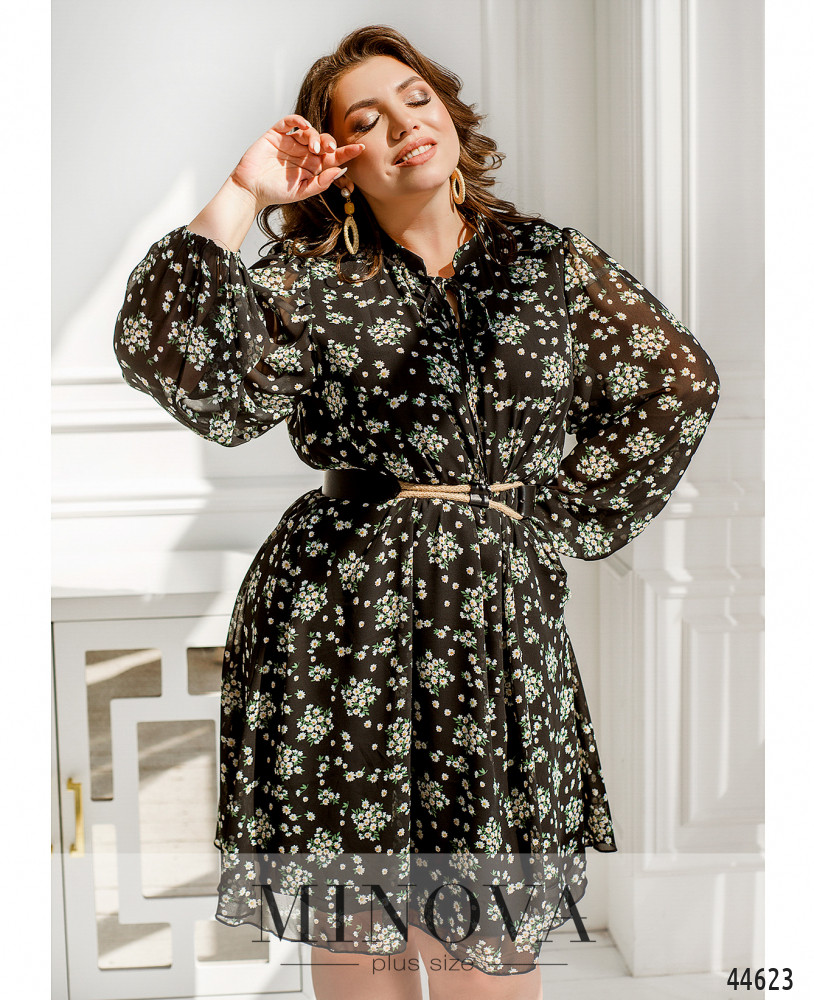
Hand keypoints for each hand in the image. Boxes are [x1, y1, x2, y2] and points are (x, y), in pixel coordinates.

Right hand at [230, 114, 363, 209]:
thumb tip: (340, 171)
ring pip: (309, 131)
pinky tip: (304, 125)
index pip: (333, 158)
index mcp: (313, 167)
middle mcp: (304, 153)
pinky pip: (290, 122)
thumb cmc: (275, 193)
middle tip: (330, 149)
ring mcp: (290, 142)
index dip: (346, 152)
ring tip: (313, 148)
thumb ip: (321, 183)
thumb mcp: (301, 192)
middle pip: (323, 142)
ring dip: (315, 136)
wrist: (251, 189)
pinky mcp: (276, 134)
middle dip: (330, 143)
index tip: (361, 148)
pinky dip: (298, 120)